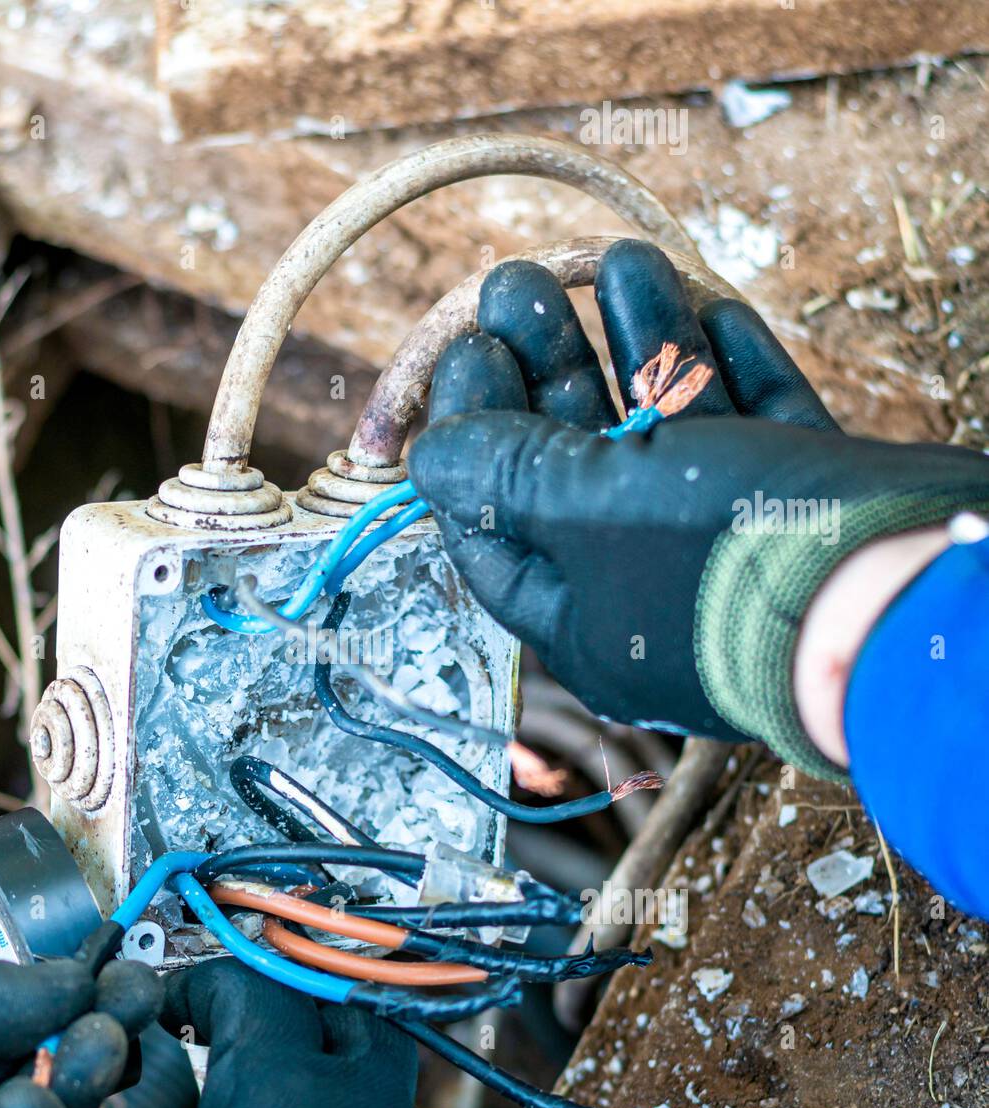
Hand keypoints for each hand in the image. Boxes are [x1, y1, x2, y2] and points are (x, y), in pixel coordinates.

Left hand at [407, 241, 988, 774]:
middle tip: (515, 285)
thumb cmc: (727, 559)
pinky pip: (751, 427)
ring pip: (668, 434)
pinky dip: (727, 365)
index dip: (471, 439)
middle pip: (577, 467)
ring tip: (615, 258)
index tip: (468, 353)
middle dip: (549, 370)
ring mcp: (730, 542)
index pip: (496, 528)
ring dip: (641, 343)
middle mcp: (648, 584)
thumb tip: (431, 456)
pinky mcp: (803, 504)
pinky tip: (707, 301)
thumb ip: (511, 475)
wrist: (910, 594)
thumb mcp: (593, 507)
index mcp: (584, 615)